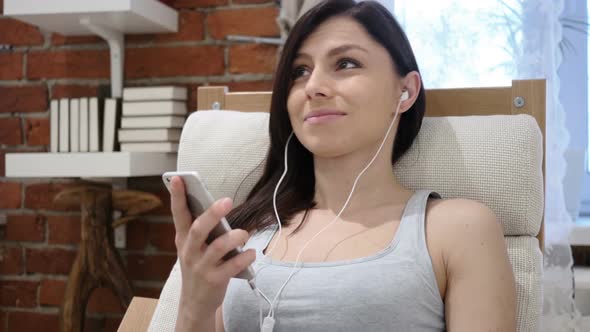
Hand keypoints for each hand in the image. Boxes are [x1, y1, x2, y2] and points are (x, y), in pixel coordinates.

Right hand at [169, 176, 255, 320]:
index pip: (178, 214)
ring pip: (217, 248)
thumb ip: (201, 229)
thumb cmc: (198, 267)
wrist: (195, 303)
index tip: (178, 178)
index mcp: (183, 239)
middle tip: (227, 201)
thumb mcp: (193, 248)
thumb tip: (217, 205)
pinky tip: (252, 253)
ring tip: (244, 234)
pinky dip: (245, 258)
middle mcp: (189, 251)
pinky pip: (232, 266)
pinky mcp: (214, 280)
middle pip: (198, 229)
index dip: (177, 196)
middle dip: (212, 214)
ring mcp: (201, 267)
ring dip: (234, 237)